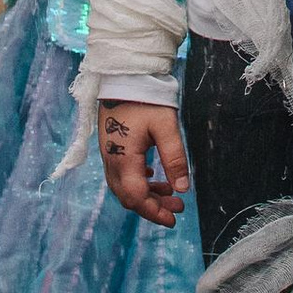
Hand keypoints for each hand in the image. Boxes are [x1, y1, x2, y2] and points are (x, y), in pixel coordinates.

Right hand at [98, 99, 188, 221]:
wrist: (124, 75)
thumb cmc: (145, 98)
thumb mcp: (166, 127)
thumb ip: (175, 158)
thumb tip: (183, 189)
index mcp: (123, 159)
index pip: (137, 197)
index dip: (155, 212)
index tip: (174, 218)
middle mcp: (111, 161)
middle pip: (128, 197)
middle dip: (153, 207)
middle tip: (177, 208)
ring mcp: (109, 154)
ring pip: (124, 187)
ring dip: (147, 195)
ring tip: (171, 193)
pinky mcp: (111, 146)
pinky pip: (121, 174)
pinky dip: (138, 182)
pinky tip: (154, 176)